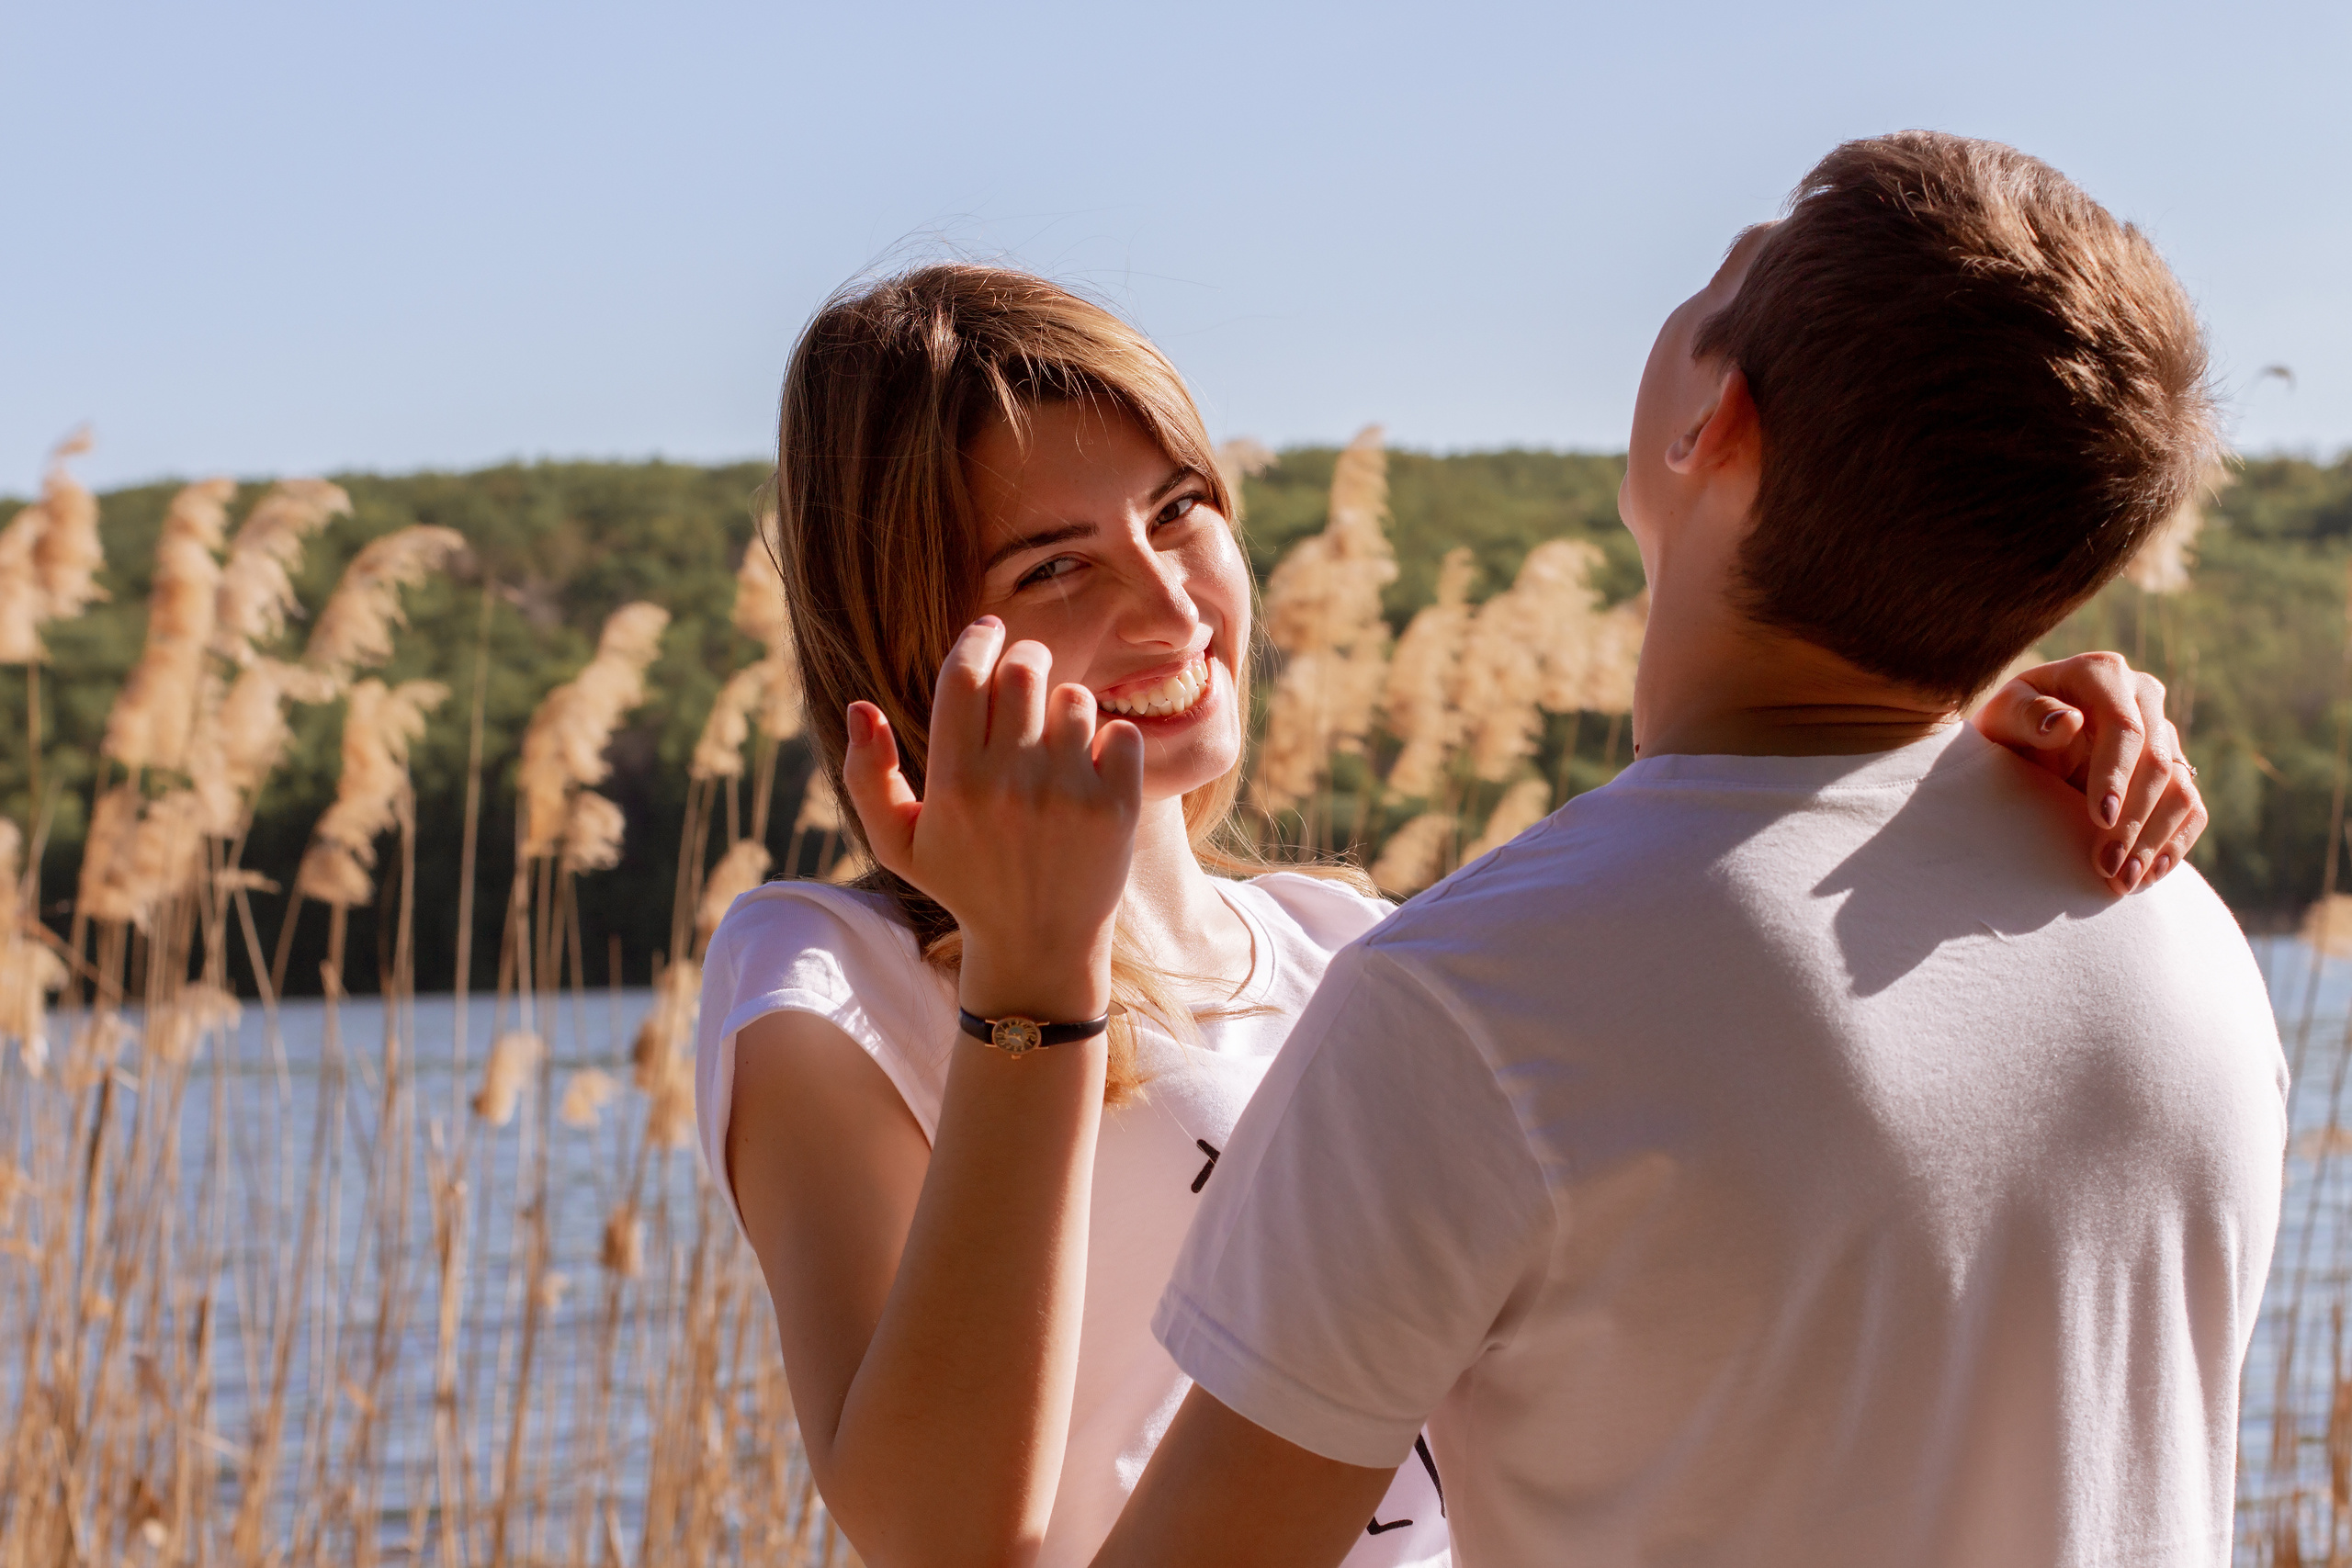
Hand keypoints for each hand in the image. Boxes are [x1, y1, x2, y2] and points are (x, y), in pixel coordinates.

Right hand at [842, 617, 1143, 1021]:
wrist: (1040, 945)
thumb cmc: (965, 884)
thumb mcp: (899, 842)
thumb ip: (868, 776)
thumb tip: (861, 707)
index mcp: (954, 785)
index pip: (964, 677)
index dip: (978, 641)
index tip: (988, 632)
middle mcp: (1010, 785)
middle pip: (1024, 671)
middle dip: (1024, 660)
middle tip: (1025, 674)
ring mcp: (1067, 795)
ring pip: (1074, 699)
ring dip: (1065, 706)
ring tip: (1055, 736)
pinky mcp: (1116, 809)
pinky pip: (1122, 734)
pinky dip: (1111, 741)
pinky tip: (1091, 767)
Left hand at [1972, 651, 2205, 894]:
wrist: (2022, 745)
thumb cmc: (2007, 727)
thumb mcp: (2002, 717)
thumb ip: (2028, 715)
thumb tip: (2067, 721)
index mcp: (2102, 674)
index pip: (2124, 727)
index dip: (2116, 774)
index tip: (2100, 818)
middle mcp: (2143, 697)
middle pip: (2157, 762)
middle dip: (2133, 819)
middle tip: (2106, 865)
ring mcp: (2163, 732)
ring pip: (2179, 788)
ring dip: (2155, 840)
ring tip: (2122, 881)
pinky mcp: (2174, 768)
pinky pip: (2191, 808)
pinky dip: (2174, 843)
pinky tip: (2149, 874)